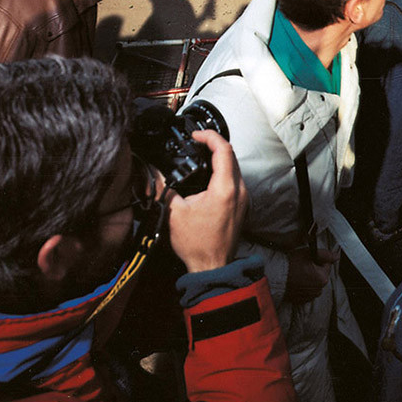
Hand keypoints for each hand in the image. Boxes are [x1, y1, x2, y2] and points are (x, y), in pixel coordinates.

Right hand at [167, 130, 248, 272]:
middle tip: (197, 141)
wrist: (212, 266)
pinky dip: (224, 170)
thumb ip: (165, 189)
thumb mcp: (174, 213)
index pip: (223, 150)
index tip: (196, 135)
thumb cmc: (197, 244)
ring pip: (235, 166)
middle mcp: (239, 190)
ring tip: (201, 154)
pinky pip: (236, 179)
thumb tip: (157, 174)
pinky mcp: (242, 204)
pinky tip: (209, 173)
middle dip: (214, 144)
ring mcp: (244, 197)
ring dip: (220, 156)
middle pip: (231, 155)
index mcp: (225, 188)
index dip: (209, 137)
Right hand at [284, 247, 338, 303]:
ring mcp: (310, 296)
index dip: (318, 259)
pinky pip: (307, 290)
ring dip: (309, 277)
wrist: (275, 277)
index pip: (326, 265)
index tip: (309, 258)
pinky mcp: (301, 300)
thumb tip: (336, 256)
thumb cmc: (291, 265)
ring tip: (298, 272)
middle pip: (321, 274)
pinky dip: (303, 285)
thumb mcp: (309, 254)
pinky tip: (296, 280)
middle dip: (314, 269)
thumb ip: (326, 254)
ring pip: (314, 282)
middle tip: (302, 265)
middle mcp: (318, 290)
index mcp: (323, 279)